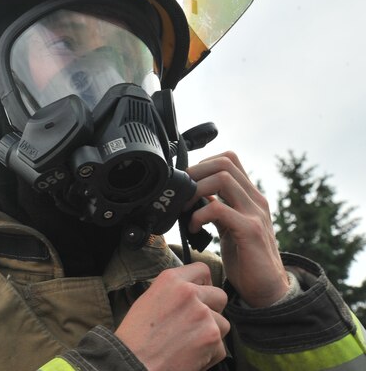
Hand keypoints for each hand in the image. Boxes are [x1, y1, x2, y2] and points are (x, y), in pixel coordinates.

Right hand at [116, 263, 228, 370]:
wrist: (135, 363)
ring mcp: (204, 315)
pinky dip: (209, 354)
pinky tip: (190, 356)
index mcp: (171, 280)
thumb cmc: (136, 336)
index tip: (201, 292)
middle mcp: (190, 293)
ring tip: (189, 343)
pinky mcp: (213, 338)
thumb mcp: (148, 300)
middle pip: (219, 296)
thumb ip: (173, 292)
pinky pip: (221, 346)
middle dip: (213, 310)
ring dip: (211, 333)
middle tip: (196, 323)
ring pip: (223, 323)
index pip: (201, 270)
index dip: (203, 283)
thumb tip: (192, 293)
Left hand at [186, 151, 289, 307]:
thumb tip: (194, 194)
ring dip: (195, 189)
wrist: (267, 289)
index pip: (229, 160)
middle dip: (195, 172)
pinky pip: (219, 209)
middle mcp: (255, 200)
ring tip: (185, 208)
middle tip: (181, 192)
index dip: (203, 163)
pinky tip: (193, 227)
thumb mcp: (229, 225)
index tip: (187, 182)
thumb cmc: (245, 257)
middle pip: (224, 163)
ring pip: (222, 179)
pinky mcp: (250, 230)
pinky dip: (199, 215)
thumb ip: (217, 207)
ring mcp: (254, 213)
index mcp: (249, 196)